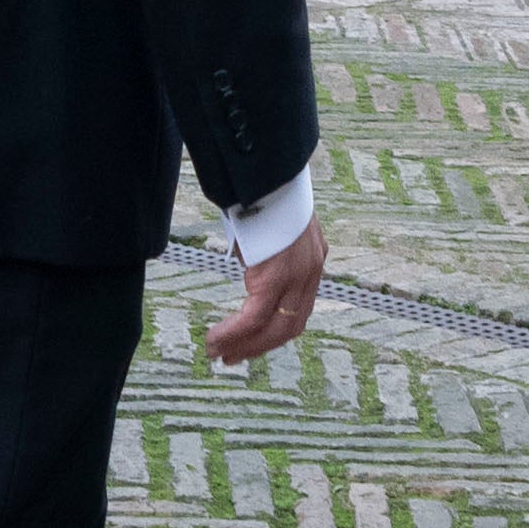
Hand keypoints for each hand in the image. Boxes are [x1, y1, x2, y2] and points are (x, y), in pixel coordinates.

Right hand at [203, 171, 329, 367]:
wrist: (267, 169)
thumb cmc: (263, 190)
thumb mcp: (271, 224)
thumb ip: (265, 248)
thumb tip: (245, 258)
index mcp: (313, 259)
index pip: (299, 309)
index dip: (275, 332)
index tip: (252, 343)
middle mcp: (311, 271)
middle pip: (290, 326)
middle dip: (259, 346)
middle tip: (232, 357)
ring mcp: (297, 276)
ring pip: (273, 327)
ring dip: (244, 345)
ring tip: (218, 352)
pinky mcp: (275, 276)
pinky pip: (253, 317)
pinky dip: (233, 333)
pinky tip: (215, 340)